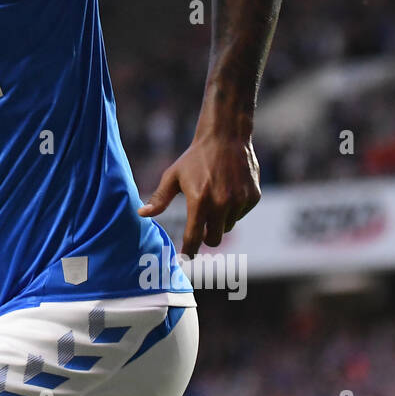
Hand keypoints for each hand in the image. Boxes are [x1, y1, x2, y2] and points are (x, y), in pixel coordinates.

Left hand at [137, 131, 260, 256]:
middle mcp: (221, 204)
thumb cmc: (194, 158)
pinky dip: (234, 209)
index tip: (185, 258)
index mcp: (199, 201)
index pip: (194, 237)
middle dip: (206, 237)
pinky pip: (241, 214)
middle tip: (200, 228)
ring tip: (214, 198)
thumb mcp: (173, 176)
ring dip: (220, 220)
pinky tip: (228, 191)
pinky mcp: (253, 197)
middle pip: (214, 239)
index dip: (189, 251)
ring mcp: (240, 201)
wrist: (226, 137)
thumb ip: (159, 199)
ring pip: (228, 226)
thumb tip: (141, 214)